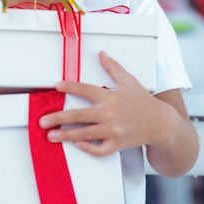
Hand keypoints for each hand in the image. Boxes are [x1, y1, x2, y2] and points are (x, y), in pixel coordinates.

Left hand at [39, 51, 170, 156]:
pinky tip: (77, 145)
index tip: (56, 86)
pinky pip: (99, 149)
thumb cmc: (144, 101)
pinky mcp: (117, 144)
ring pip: (84, 134)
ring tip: (51, 136)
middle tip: (42, 121)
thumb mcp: (129, 81)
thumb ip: (113, 67)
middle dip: (58, 118)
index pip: (85, 89)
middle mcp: (109, 114)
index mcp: (110, 96)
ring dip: (65, 136)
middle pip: (78, 116)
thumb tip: (101, 54)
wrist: (161, 123)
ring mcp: (112, 131)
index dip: (70, 87)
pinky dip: (87, 148)